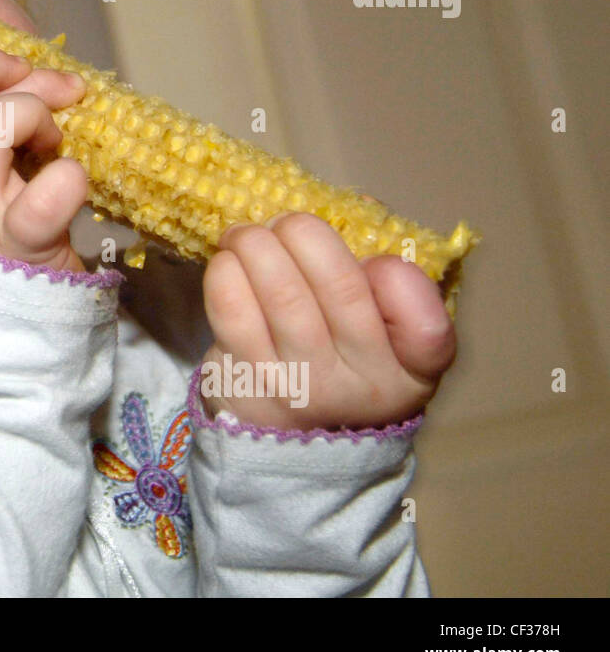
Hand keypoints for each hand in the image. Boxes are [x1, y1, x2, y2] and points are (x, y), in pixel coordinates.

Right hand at [0, 44, 88, 273]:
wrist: (8, 334)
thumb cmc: (10, 248)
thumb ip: (2, 139)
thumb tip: (48, 83)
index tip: (26, 71)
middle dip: (0, 71)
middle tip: (54, 89)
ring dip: (31, 117)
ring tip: (57, 140)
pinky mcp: (18, 247)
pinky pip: (42, 200)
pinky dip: (69, 178)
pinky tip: (76, 185)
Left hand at [200, 212, 456, 431]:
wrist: (288, 444)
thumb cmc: (339, 361)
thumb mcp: (384, 334)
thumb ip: (381, 276)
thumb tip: (360, 208)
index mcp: (411, 370)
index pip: (427, 328)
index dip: (399, 279)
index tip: (374, 261)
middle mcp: (361, 387)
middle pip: (341, 288)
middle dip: (304, 233)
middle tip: (285, 222)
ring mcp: (301, 390)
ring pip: (281, 293)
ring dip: (256, 243)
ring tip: (246, 234)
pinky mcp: (246, 386)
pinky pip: (232, 312)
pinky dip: (226, 271)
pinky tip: (227, 263)